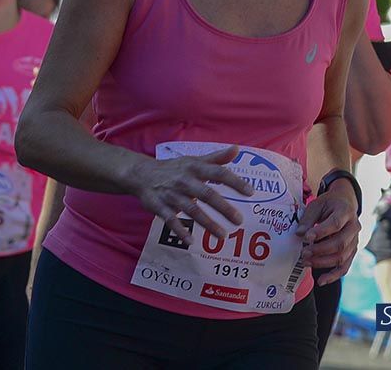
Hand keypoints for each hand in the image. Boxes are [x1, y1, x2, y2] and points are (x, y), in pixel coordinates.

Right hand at [130, 145, 252, 241]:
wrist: (140, 174)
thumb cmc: (173, 168)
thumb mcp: (193, 161)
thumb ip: (216, 158)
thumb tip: (237, 149)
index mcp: (194, 168)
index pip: (218, 173)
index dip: (234, 182)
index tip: (250, 192)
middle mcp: (184, 180)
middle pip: (206, 194)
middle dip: (223, 208)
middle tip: (239, 221)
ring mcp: (171, 194)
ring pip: (191, 210)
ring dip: (207, 223)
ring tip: (223, 235)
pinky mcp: (159, 206)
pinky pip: (171, 220)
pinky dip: (180, 231)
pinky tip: (191, 242)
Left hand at [296, 180, 360, 285]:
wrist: (345, 203)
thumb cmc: (329, 204)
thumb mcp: (317, 204)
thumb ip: (308, 218)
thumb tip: (300, 234)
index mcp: (346, 212)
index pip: (335, 224)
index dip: (321, 232)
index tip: (306, 237)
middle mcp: (354, 228)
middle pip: (340, 244)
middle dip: (320, 251)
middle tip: (303, 253)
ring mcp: (355, 241)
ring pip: (342, 257)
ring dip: (323, 263)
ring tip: (305, 262)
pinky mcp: (352, 251)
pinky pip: (345, 266)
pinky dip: (334, 275)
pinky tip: (321, 280)